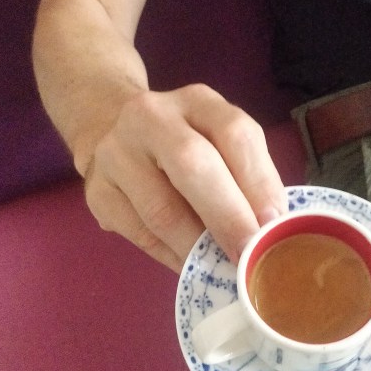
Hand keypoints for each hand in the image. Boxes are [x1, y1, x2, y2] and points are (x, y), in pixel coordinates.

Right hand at [82, 83, 287, 272]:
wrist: (109, 128)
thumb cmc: (184, 146)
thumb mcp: (219, 143)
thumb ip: (245, 178)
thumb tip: (270, 235)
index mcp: (196, 101)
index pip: (235, 133)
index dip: (259, 182)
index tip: (274, 224)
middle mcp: (151, 117)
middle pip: (193, 164)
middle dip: (227, 216)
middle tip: (249, 255)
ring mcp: (116, 152)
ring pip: (162, 209)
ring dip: (199, 247)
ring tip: (223, 268)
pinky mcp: (96, 191)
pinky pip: (141, 233)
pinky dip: (172, 256)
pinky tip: (190, 265)